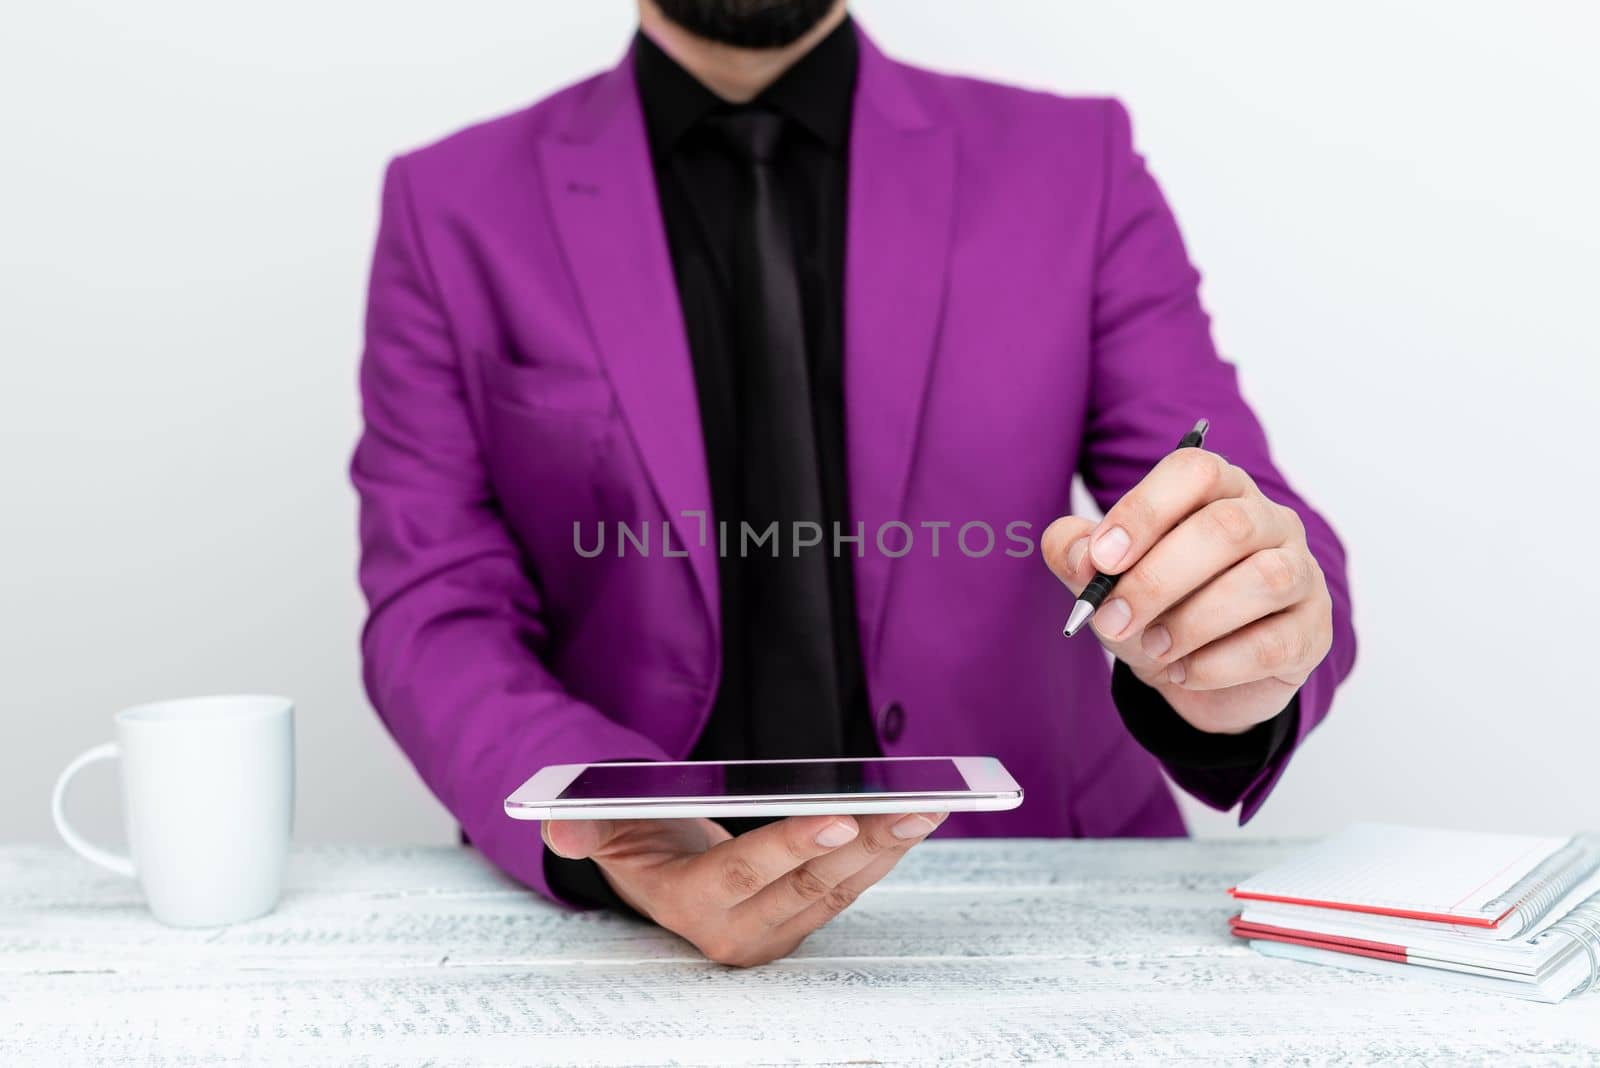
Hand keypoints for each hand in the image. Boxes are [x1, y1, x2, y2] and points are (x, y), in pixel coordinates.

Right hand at [542, 811, 944, 966]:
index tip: (843, 817)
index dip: (794, 845)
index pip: (746, 872)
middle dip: (868, 844)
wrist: (655, 876)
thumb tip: (562, 826)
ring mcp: (774, 933)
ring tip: (930, 806)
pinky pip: (847, 891)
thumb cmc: (635, 838)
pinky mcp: (799, 924)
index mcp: (688, 904)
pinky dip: (882, 855)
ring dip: (888, 849)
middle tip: (916, 806)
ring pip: (840, 890)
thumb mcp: (600, 828)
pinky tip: (911, 823)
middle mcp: (736, 930)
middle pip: (810, 884)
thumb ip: (583, 826)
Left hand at [1042, 449, 1332, 734]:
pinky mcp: (1312, 632)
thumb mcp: (1106, 580)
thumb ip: (1079, 555)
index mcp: (1218, 489)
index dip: (1145, 511)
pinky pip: (1275, 643)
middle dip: (1158, 578)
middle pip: (1227, 528)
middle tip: (1111, 618)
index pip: (1195, 472)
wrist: (1193, 673)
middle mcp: (1270, 520)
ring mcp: (1301, 574)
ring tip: (1151, 648)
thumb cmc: (1154, 607)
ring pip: (1263, 581)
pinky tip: (1183, 672)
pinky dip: (1217, 664)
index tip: (1101, 558)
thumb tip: (1076, 552)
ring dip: (1192, 622)